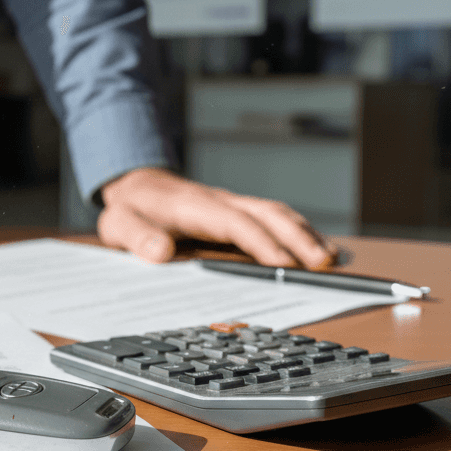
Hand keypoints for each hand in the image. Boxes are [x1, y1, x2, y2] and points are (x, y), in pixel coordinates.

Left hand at [98, 167, 335, 268]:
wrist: (135, 186)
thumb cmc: (131, 209)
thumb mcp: (119, 224)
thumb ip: (137, 237)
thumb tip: (160, 252)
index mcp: (195, 206)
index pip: (234, 223)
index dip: (260, 242)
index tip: (282, 264)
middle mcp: (220, 202)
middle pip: (267, 214)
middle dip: (298, 237)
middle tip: (324, 264)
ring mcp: (232, 206)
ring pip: (276, 214)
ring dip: (305, 234)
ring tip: (332, 260)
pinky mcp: (238, 213)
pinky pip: (273, 219)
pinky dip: (298, 232)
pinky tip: (316, 249)